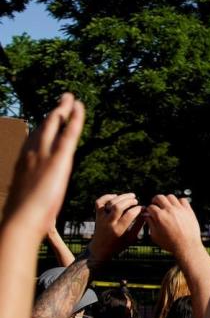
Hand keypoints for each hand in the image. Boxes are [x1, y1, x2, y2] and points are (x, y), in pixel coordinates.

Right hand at [2, 93, 84, 239]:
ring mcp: (43, 152)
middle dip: (54, 112)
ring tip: (71, 98)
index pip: (35, 138)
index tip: (50, 120)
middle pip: (43, 125)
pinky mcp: (58, 158)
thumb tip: (32, 195)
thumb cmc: (22, 215)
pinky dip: (75, 117)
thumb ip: (32, 188)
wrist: (21, 219)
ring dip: (64, 108)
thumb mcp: (26, 196)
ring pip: (54, 123)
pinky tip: (79, 107)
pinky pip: (69, 132)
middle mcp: (31, 151)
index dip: (43, 127)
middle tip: (62, 101)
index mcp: (23, 160)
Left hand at [87, 193, 144, 262]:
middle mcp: (109, 223)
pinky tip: (116, 196)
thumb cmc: (119, 244)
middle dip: (129, 201)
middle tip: (136, 201)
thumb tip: (146, 213)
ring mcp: (102, 218)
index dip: (138, 209)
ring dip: (121, 197)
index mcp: (119, 230)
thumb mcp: (131, 237)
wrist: (101, 248)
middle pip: (118, 206)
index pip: (129, 215)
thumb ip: (139, 225)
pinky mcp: (97, 215)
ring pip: (110, 203)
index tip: (143, 208)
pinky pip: (99, 202)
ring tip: (131, 196)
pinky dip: (107, 197)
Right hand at [145, 194, 202, 258]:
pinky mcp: (188, 210)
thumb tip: (147, 217)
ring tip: (166, 204)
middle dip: (155, 200)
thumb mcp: (155, 236)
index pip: (150, 207)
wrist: (187, 246)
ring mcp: (180, 209)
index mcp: (160, 216)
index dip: (148, 209)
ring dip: (166, 199)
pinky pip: (183, 200)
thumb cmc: (171, 243)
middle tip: (155, 204)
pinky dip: (179, 201)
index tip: (150, 212)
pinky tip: (177, 206)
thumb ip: (150, 224)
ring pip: (171, 196)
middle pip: (159, 197)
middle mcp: (169, 210)